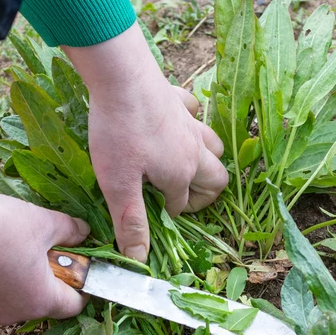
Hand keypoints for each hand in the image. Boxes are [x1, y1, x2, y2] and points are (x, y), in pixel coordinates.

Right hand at [0, 193, 89, 324]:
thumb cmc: (0, 229)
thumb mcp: (44, 223)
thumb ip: (70, 230)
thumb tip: (83, 232)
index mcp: (41, 301)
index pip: (75, 305)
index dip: (83, 286)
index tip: (81, 267)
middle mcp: (17, 313)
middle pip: (47, 300)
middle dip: (53, 276)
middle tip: (49, 248)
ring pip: (20, 296)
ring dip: (26, 276)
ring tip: (20, 246)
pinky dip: (3, 276)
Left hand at [64, 23, 227, 262]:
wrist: (120, 75)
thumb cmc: (118, 131)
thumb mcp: (118, 184)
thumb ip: (131, 222)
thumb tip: (139, 259)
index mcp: (181, 174)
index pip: (182, 205)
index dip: (167, 215)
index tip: (149, 214)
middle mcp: (193, 150)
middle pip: (217, 178)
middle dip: (204, 193)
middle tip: (179, 197)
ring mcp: (189, 123)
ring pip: (213, 146)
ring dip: (205, 160)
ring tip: (183, 166)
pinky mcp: (177, 99)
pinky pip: (194, 113)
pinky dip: (191, 122)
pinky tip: (174, 123)